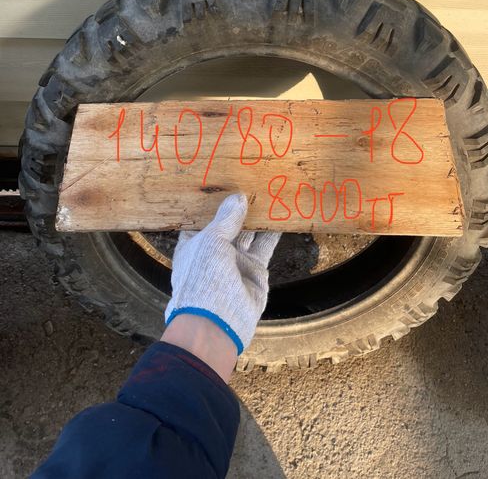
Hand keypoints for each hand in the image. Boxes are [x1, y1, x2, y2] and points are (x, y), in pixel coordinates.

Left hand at [164, 193, 280, 355]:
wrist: (218, 321)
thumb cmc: (202, 279)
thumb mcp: (210, 241)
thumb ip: (226, 219)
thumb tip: (238, 198)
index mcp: (193, 244)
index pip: (200, 217)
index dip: (209, 200)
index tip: (219, 179)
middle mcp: (214, 250)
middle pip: (227, 222)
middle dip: (236, 204)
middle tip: (249, 179)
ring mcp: (235, 260)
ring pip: (248, 231)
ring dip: (257, 215)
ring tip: (267, 191)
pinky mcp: (255, 269)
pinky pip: (265, 245)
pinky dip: (273, 231)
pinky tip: (280, 214)